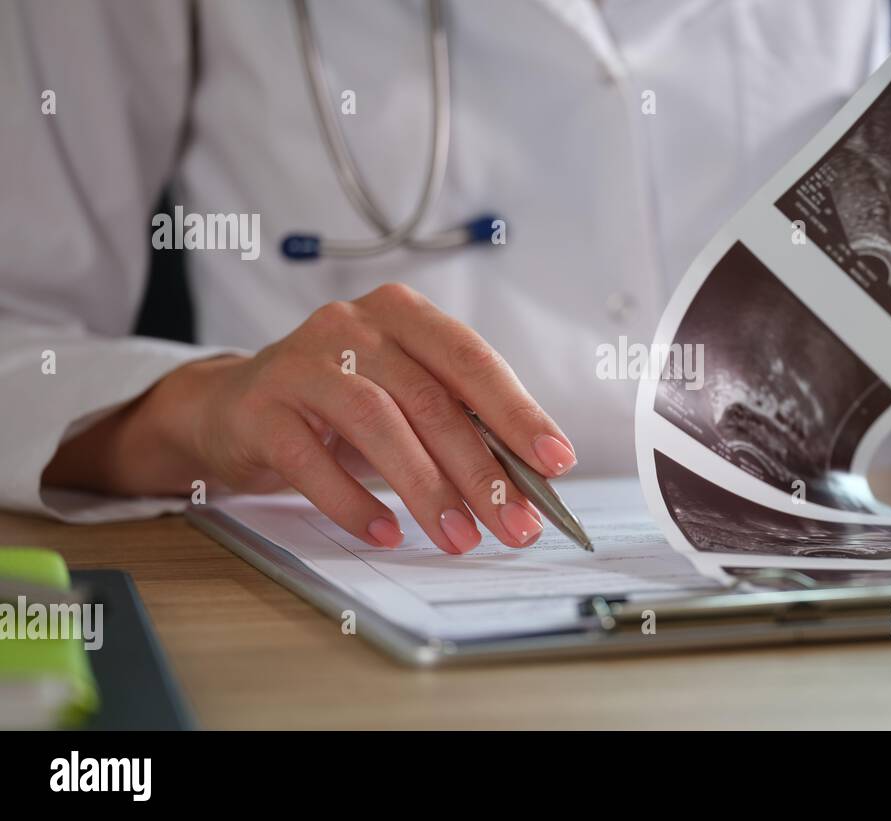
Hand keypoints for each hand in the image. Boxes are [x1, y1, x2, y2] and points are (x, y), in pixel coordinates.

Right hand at [46, 283, 576, 552]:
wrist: (232, 407)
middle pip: (430, 399)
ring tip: (459, 538)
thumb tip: (527, 483)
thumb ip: (459, 423)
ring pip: (378, 425)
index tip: (556, 461)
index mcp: (402, 315)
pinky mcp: (260, 408)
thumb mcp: (403, 397)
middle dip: (481, 471)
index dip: (518, 412)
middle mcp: (353, 326)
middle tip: (516, 524)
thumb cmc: (339, 403)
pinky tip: (386, 533)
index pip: (472, 361)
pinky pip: (313, 461)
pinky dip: (354, 502)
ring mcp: (301, 362)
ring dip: (426, 489)